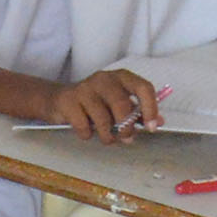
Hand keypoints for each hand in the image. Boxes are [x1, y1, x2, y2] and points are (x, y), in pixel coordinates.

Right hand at [38, 68, 162, 141]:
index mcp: (121, 77)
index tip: (151, 127)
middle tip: (127, 139)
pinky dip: (87, 134)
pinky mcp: (68, 100)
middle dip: (126, 128)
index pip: (143, 87)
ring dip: (107, 135)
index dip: (150, 108)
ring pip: (102, 118)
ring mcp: (84, 88)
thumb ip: (137, 112)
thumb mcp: (117, 104)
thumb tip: (158, 122)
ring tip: (107, 139)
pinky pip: (83, 125)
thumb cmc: (94, 103)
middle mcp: (104, 78)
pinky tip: (86, 131)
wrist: (58, 99)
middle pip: (121, 104)